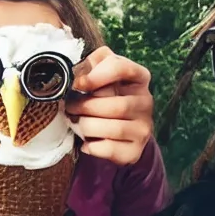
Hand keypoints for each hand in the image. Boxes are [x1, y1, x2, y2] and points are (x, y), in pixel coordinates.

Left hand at [67, 46, 153, 164]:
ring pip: (112, 128)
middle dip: (84, 107)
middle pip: (116, 106)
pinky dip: (91, 147)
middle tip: (69, 107)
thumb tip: (76, 70)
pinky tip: (85, 143)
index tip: (77, 83)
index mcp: (139, 78)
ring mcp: (143, 128)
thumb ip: (91, 64)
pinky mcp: (134, 150)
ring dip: (85, 125)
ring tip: (74, 122)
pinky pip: (109, 149)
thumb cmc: (105, 96)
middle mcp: (146, 102)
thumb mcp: (101, 74)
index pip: (121, 69)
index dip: (97, 75)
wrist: (118, 131)